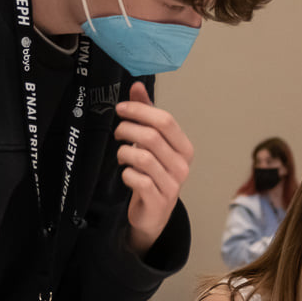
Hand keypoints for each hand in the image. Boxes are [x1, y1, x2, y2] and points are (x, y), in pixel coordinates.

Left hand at [115, 81, 192, 253]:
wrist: (153, 214)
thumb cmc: (152, 174)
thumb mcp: (152, 143)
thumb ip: (146, 114)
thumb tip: (137, 86)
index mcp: (184, 148)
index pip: (165, 121)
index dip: (140, 110)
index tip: (121, 108)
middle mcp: (182, 166)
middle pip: (152, 137)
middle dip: (128, 130)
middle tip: (117, 132)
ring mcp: (172, 185)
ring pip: (143, 158)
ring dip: (125, 152)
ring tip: (121, 154)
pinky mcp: (158, 200)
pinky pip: (138, 180)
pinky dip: (126, 174)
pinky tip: (126, 174)